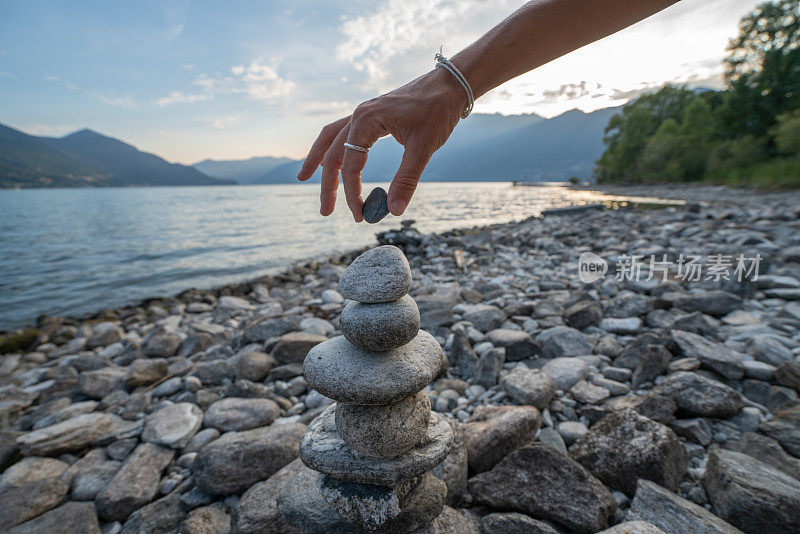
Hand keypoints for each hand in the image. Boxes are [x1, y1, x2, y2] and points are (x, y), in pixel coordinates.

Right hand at [297, 67, 465, 220]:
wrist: (449, 84)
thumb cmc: (438, 111)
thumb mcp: (424, 147)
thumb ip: (406, 179)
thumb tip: (393, 211)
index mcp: (367, 119)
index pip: (351, 163)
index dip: (352, 192)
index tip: (361, 214)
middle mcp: (359, 114)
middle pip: (333, 153)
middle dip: (328, 185)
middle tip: (325, 212)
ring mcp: (363, 113)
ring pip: (331, 139)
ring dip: (319, 161)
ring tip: (304, 178)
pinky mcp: (371, 115)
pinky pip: (343, 132)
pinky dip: (333, 147)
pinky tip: (334, 159)